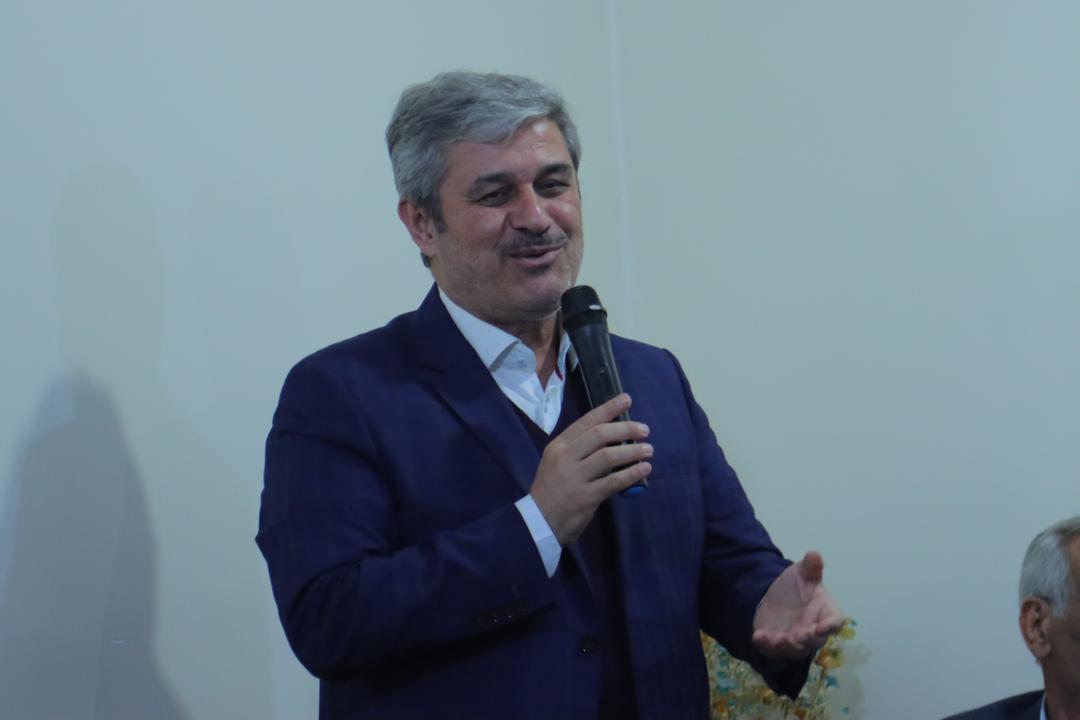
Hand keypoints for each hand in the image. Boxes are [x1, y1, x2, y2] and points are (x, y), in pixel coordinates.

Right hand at [529, 394, 651, 545]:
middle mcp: (565, 457)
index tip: (626, 399)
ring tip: (648, 450)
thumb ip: (580, 450)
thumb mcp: (558, 463)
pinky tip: (644, 469)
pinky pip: (613, 481)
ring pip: (608, 456)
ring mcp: (574, 477)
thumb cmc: (553, 490)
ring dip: (632, 451)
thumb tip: (614, 438)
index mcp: (559, 446)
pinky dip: (631, 473)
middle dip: (625, 429)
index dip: (608, 409)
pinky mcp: (585, 496)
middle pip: (599, 435)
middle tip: (644, 430)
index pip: (586, 421)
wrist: (539, 521)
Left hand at [752, 551, 842, 657]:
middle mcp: (813, 631)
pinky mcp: (776, 643)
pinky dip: (765, 645)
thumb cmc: (798, 586)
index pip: (834, 621)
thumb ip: (810, 567)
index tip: (826, 626)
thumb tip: (814, 553)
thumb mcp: (803, 573)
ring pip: (794, 649)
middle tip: (800, 635)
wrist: (777, 596)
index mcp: (825, 612)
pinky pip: (772, 649)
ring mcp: (794, 639)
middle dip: (807, 639)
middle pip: (815, 641)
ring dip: (786, 646)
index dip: (831, 625)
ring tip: (776, 638)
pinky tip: (758, 636)